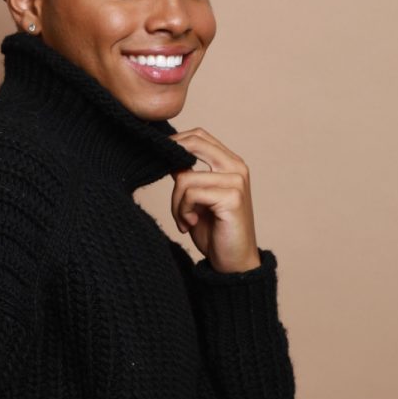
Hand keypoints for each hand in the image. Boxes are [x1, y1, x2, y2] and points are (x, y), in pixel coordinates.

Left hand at [170, 128, 260, 273]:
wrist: (233, 262)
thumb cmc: (214, 231)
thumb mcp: (196, 199)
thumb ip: (188, 176)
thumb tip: (169, 157)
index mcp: (230, 164)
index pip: (199, 136)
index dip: (176, 142)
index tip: (160, 161)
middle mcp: (236, 167)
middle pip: (194, 143)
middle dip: (171, 163)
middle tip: (167, 187)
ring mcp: (236, 181)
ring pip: (185, 178)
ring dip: (176, 203)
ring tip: (184, 220)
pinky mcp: (232, 197)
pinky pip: (191, 194)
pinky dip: (183, 211)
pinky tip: (190, 224)